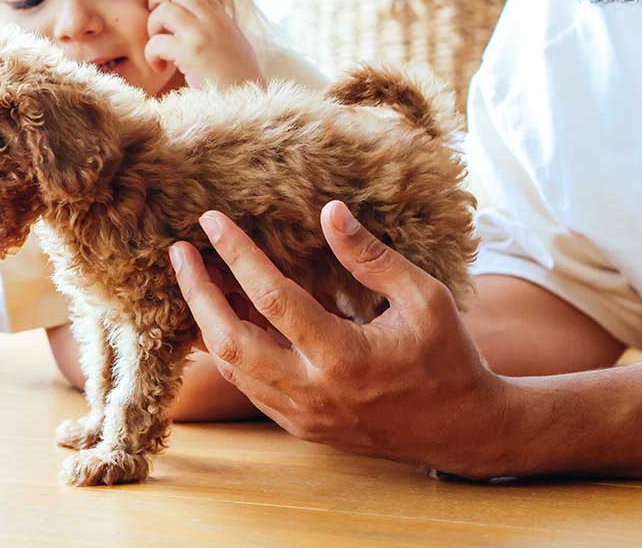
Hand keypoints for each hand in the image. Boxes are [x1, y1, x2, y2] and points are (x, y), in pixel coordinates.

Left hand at [145, 0, 262, 88]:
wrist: (251, 106)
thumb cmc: (238, 84)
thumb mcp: (232, 47)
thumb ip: (214, 31)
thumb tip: (191, 24)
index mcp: (223, 19)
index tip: (168, 18)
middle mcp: (215, 20)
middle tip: (155, 22)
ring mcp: (204, 34)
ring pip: (163, 11)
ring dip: (152, 29)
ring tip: (159, 50)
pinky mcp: (193, 53)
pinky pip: (157, 42)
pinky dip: (151, 55)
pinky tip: (160, 67)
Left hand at [169, 203, 517, 477]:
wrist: (462, 430)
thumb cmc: (447, 356)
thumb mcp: (424, 297)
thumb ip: (371, 257)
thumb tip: (329, 210)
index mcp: (344, 358)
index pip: (272, 299)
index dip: (238, 255)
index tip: (212, 221)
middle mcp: (313, 392)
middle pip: (228, 342)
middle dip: (196, 294)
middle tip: (179, 253)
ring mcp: (302, 416)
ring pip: (231, 368)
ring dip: (208, 321)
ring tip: (197, 277)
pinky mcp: (300, 427)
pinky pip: (249, 386)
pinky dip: (229, 350)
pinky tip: (226, 315)